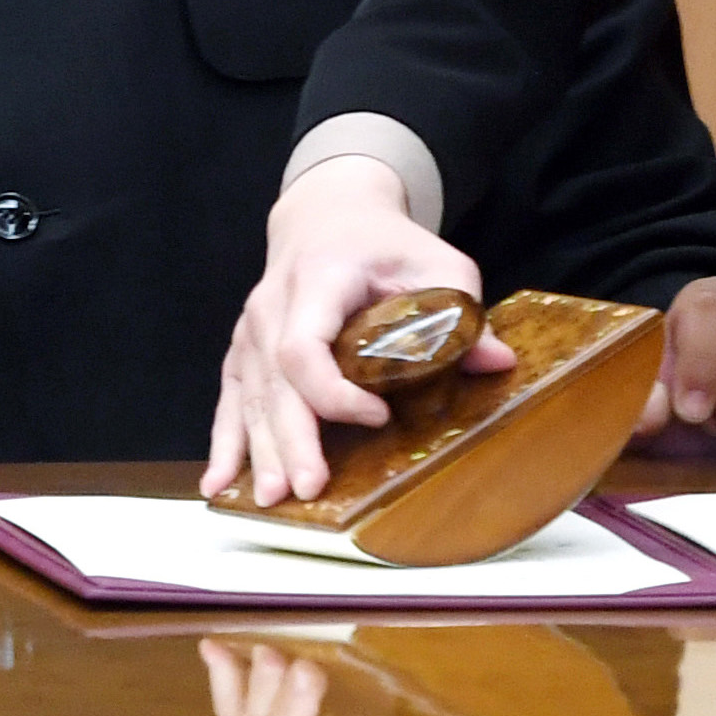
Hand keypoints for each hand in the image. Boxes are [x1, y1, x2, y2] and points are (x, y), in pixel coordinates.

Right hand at [198, 157, 504, 507]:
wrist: (327, 214)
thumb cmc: (384, 243)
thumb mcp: (436, 263)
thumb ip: (461, 311)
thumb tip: (497, 362)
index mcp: (317, 280)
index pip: (305, 346)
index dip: (335, 391)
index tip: (378, 414)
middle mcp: (272, 306)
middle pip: (273, 383)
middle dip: (290, 440)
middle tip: (310, 488)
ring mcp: (251, 330)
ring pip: (249, 398)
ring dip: (259, 452)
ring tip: (272, 500)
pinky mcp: (245, 351)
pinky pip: (231, 400)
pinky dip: (225, 443)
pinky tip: (218, 484)